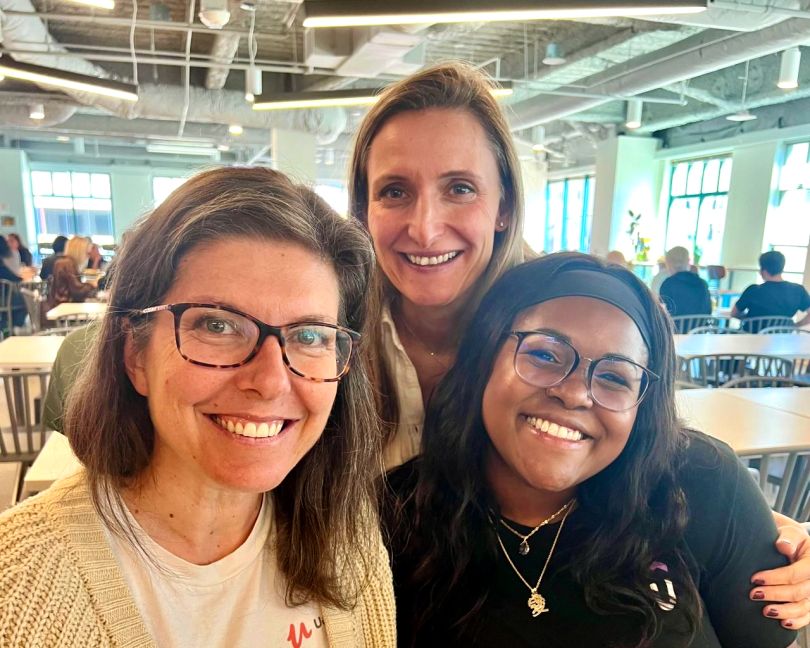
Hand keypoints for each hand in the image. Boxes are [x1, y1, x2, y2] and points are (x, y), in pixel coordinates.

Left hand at [750, 514, 809, 629]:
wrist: (794, 545)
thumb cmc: (789, 538)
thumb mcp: (790, 533)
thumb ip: (788, 538)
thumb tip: (783, 545)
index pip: (795, 574)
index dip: (775, 578)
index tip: (755, 579)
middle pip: (798, 592)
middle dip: (775, 595)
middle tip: (753, 594)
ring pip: (804, 607)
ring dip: (784, 611)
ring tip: (765, 611)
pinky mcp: (809, 601)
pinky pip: (807, 616)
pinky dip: (796, 621)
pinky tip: (782, 623)